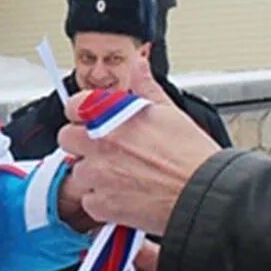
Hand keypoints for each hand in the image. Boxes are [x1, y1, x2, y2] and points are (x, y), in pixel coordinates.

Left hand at [57, 55, 219, 234]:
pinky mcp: (103, 204)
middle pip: (67, 138)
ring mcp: (99, 174)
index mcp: (113, 115)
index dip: (81, 113)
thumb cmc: (192, 155)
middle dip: (81, 143)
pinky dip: (102, 202)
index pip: (74, 105)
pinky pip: (88, 201)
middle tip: (103, 150)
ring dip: (93, 174)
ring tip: (119, 176)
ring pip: (78, 172)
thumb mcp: (170, 111)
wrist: (203, 193)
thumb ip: (146, 88)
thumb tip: (139, 66)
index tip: (88, 120)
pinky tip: (122, 196)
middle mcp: (101, 142)